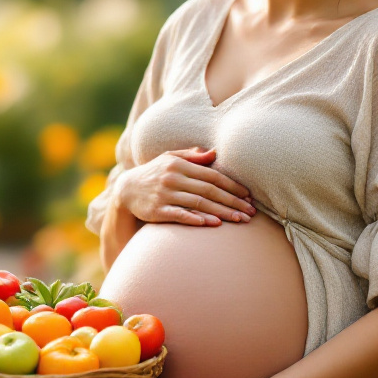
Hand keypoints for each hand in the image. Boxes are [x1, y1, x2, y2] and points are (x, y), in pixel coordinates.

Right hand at [119, 147, 255, 226]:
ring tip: (240, 220)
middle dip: (232, 202)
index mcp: (179, 164)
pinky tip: (212, 224)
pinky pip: (180, 215)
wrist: (126, 190)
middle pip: (209, 191)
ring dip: (221, 212)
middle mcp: (173, 178)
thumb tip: (214, 153)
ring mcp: (164, 195)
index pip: (212, 175)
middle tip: (251, 212)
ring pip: (199, 204)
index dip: (232, 186)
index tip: (248, 195)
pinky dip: (196, 219)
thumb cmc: (154, 173)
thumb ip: (192, 156)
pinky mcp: (157, 211)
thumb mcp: (170, 158)